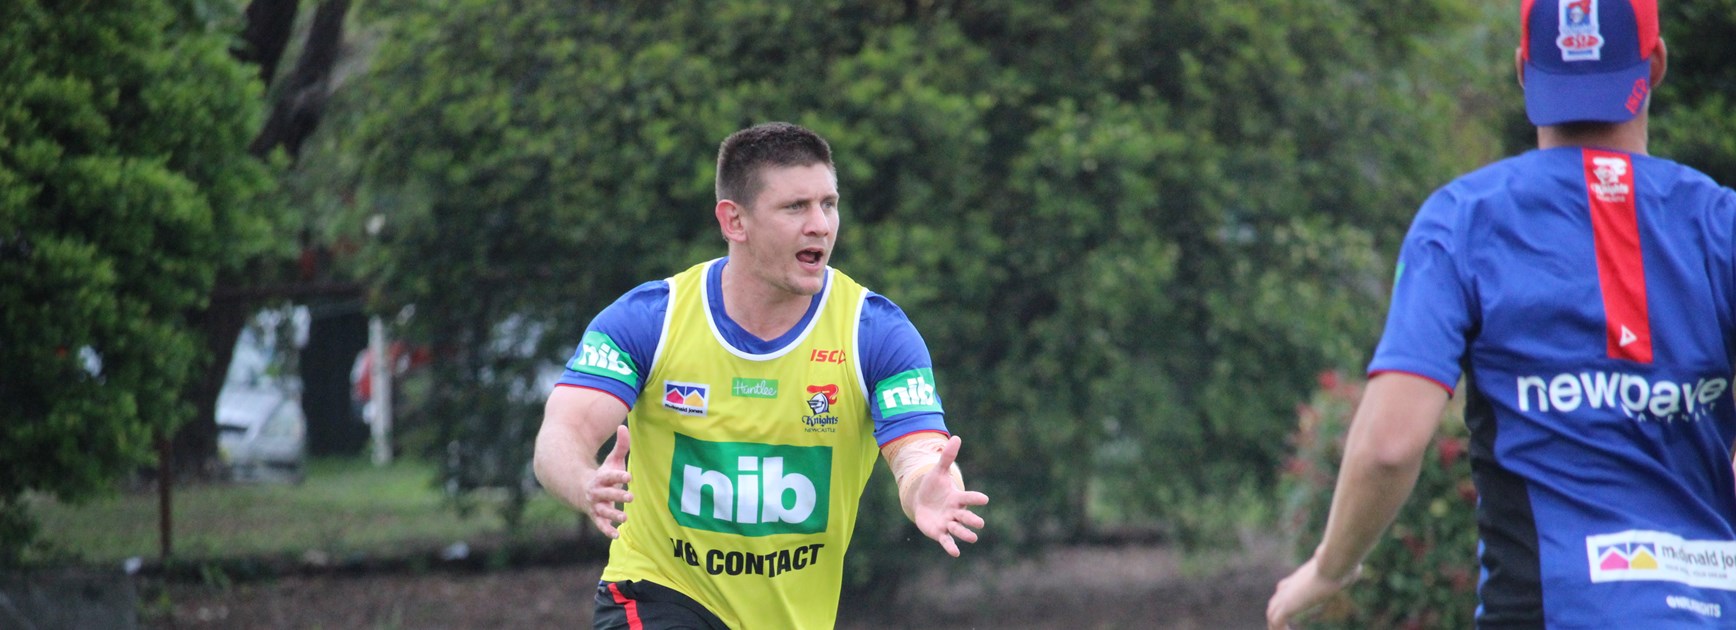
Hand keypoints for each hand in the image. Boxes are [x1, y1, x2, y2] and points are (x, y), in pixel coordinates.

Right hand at [584, 425, 632, 537]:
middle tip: (630, 497)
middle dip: (618, 495)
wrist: (581, 490)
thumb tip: (623, 426)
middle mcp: (597, 492)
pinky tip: (616, 535)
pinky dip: (607, 530)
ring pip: (604, 511)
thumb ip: (621, 445)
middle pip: (607, 494)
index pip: (610, 476)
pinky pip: (600, 524)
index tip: (629, 476)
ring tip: (624, 518)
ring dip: (613, 515)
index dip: (619, 476)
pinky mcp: (597, 516)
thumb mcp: (612, 460)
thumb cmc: (604, 475)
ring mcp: (596, 505)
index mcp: (601, 478)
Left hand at [910, 436, 988, 556]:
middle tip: (980, 524)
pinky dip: (951, 547)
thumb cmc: (933, 486)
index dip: (975, 499)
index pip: (968, 498)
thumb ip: (947, 457)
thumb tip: (956, 437)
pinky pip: (947, 541)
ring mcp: (948, 523)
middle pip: (966, 517)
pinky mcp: (940, 533)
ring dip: (965, 534)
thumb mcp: (938, 471)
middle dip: (972, 520)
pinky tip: (956, 553)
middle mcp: (955, 512)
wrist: (922, 502)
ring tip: (973, 538)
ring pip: (958, 530)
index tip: (985, 499)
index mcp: (957, 498)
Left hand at [1265, 554, 1360, 629]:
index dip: (1284, 601)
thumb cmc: (1342, 567)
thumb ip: (1348, 573)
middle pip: (1274, 603)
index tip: (1288, 614)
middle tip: (1280, 629)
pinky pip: (1277, 621)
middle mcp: (1289, 586)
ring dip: (1276, 627)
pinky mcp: (1287, 605)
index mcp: (1299, 577)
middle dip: (1275, 617)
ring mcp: (1286, 595)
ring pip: (1272, 614)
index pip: (1283, 588)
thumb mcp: (1346, 569)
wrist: (1333, 566)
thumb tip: (1357, 569)